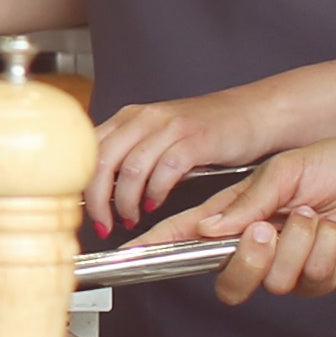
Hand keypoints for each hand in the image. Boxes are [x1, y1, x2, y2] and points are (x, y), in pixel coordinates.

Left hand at [86, 91, 255, 231]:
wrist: (254, 112)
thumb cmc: (206, 130)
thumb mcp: (159, 137)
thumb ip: (131, 155)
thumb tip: (101, 191)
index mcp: (130, 117)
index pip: (88, 149)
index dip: (81, 183)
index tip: (85, 210)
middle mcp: (146, 118)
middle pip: (103, 160)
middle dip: (98, 200)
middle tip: (104, 224)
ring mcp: (171, 126)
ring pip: (131, 168)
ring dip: (126, 201)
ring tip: (132, 218)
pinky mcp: (197, 139)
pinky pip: (166, 169)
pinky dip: (156, 192)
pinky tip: (156, 204)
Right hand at [155, 135, 335, 299]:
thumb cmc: (331, 163)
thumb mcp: (283, 170)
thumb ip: (247, 201)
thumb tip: (210, 228)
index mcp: (236, 217)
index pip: (189, 238)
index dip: (160, 250)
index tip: (132, 255)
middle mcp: (258, 248)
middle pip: (230, 283)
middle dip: (247, 258)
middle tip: (267, 227)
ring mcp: (288, 267)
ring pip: (274, 281)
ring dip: (299, 240)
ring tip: (315, 214)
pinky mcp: (320, 279)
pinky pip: (313, 277)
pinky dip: (327, 245)